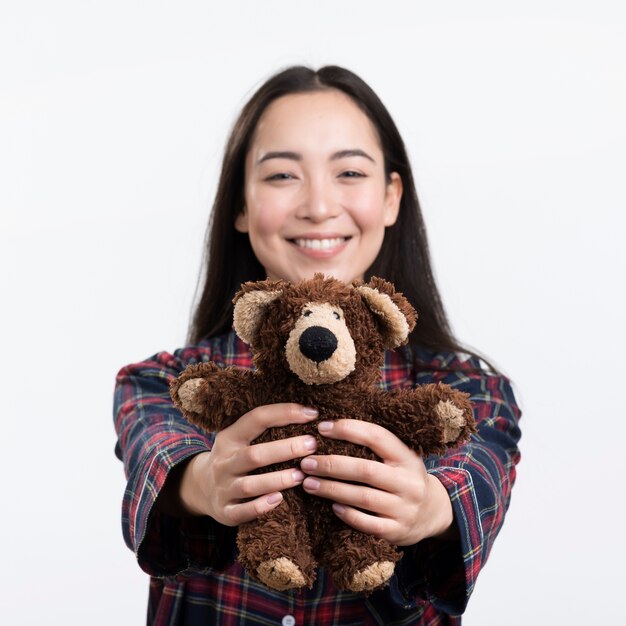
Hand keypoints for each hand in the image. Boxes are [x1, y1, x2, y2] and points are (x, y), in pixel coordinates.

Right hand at [168, 404, 318, 524]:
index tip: (311, 414)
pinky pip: (242, 512)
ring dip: (278, 480)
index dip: (284, 413)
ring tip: (301, 475)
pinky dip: (260, 507)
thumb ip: (264, 429)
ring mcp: (223, 488)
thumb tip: (307, 413)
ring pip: (250, 485)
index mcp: (230, 438)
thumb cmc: (234, 458)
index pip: (256, 418)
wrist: (200, 488)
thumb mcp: (239, 438)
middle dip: (286, 449)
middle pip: (255, 455)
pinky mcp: (225, 512)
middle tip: (312, 445)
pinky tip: (279, 499)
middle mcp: (224, 462)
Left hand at [300, 420, 454, 545]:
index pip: (377, 437)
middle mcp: (409, 482)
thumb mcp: (400, 457)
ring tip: (308, 483)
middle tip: (306, 462)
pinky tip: (332, 506)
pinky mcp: (397, 532)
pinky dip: (348, 515)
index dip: (349, 430)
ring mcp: (405, 509)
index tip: (322, 427)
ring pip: (363, 497)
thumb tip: (331, 427)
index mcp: (408, 457)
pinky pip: (368, 524)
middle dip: (332, 465)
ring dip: (332, 489)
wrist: (434, 513)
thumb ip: (375, 446)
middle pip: (366, 470)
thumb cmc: (404, 477)